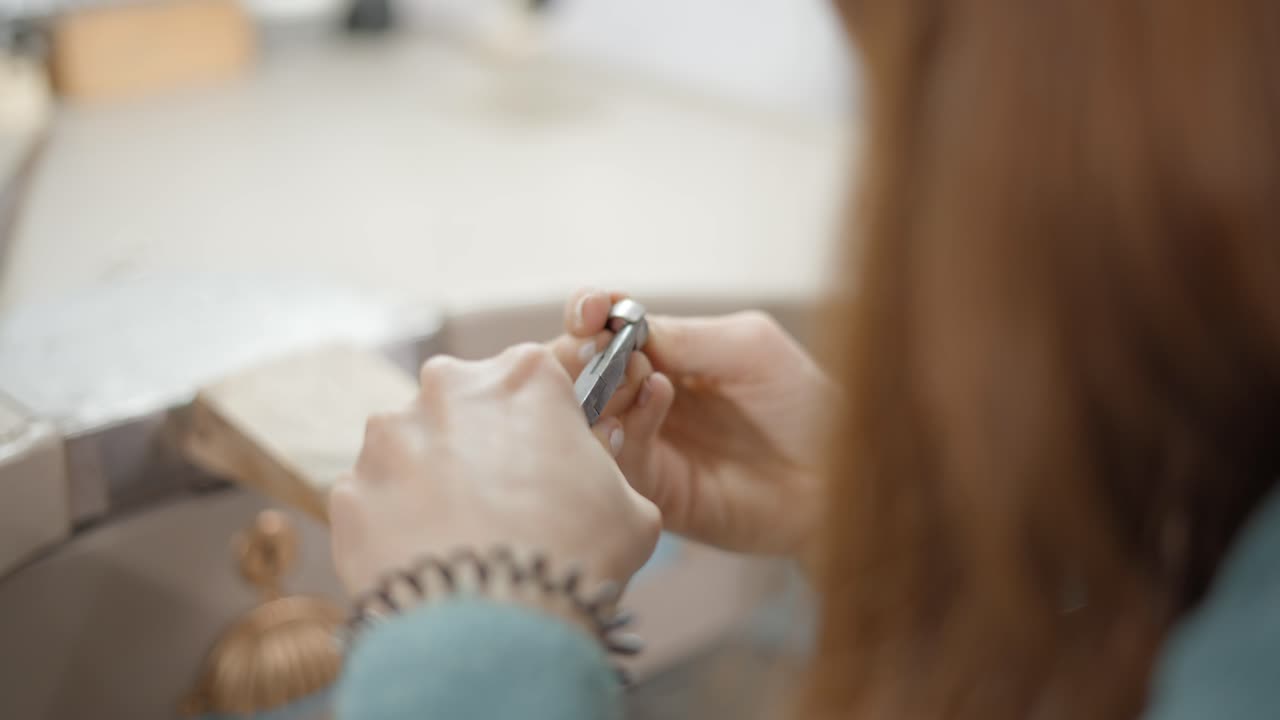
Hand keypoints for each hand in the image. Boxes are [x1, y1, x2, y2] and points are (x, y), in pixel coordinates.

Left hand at [329, 343, 660, 599]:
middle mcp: (446, 387)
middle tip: (507, 503)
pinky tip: (430, 560)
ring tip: (465, 539)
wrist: (493, 626)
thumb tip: (589, 484)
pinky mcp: (349, 489)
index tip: (552, 461)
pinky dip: (398, 525)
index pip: (537, 379)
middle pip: (466, 406)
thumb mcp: (631, 506)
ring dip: (433, 482)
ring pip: (414, 450)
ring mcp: (387, 437)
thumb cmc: (574, 554)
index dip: (546, 424)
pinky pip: (378, 500)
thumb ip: (605, 474)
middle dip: (482, 445)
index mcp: (522, 374)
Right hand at [550, 290, 831, 555]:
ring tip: (637, 375)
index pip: (601, 327)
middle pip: (577, 371)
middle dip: (578, 353)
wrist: (840, 476)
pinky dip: (625, 428)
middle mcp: (641, 396)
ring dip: (599, 389)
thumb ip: (684, 336)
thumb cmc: (805, 404)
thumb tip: (618, 325)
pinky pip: (617, 459)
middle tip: (596, 346)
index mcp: (663, 354)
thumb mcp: (748, 347)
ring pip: (584, 416)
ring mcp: (644, 444)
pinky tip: (655, 404)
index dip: (587, 313)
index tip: (590, 310)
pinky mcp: (653, 489)